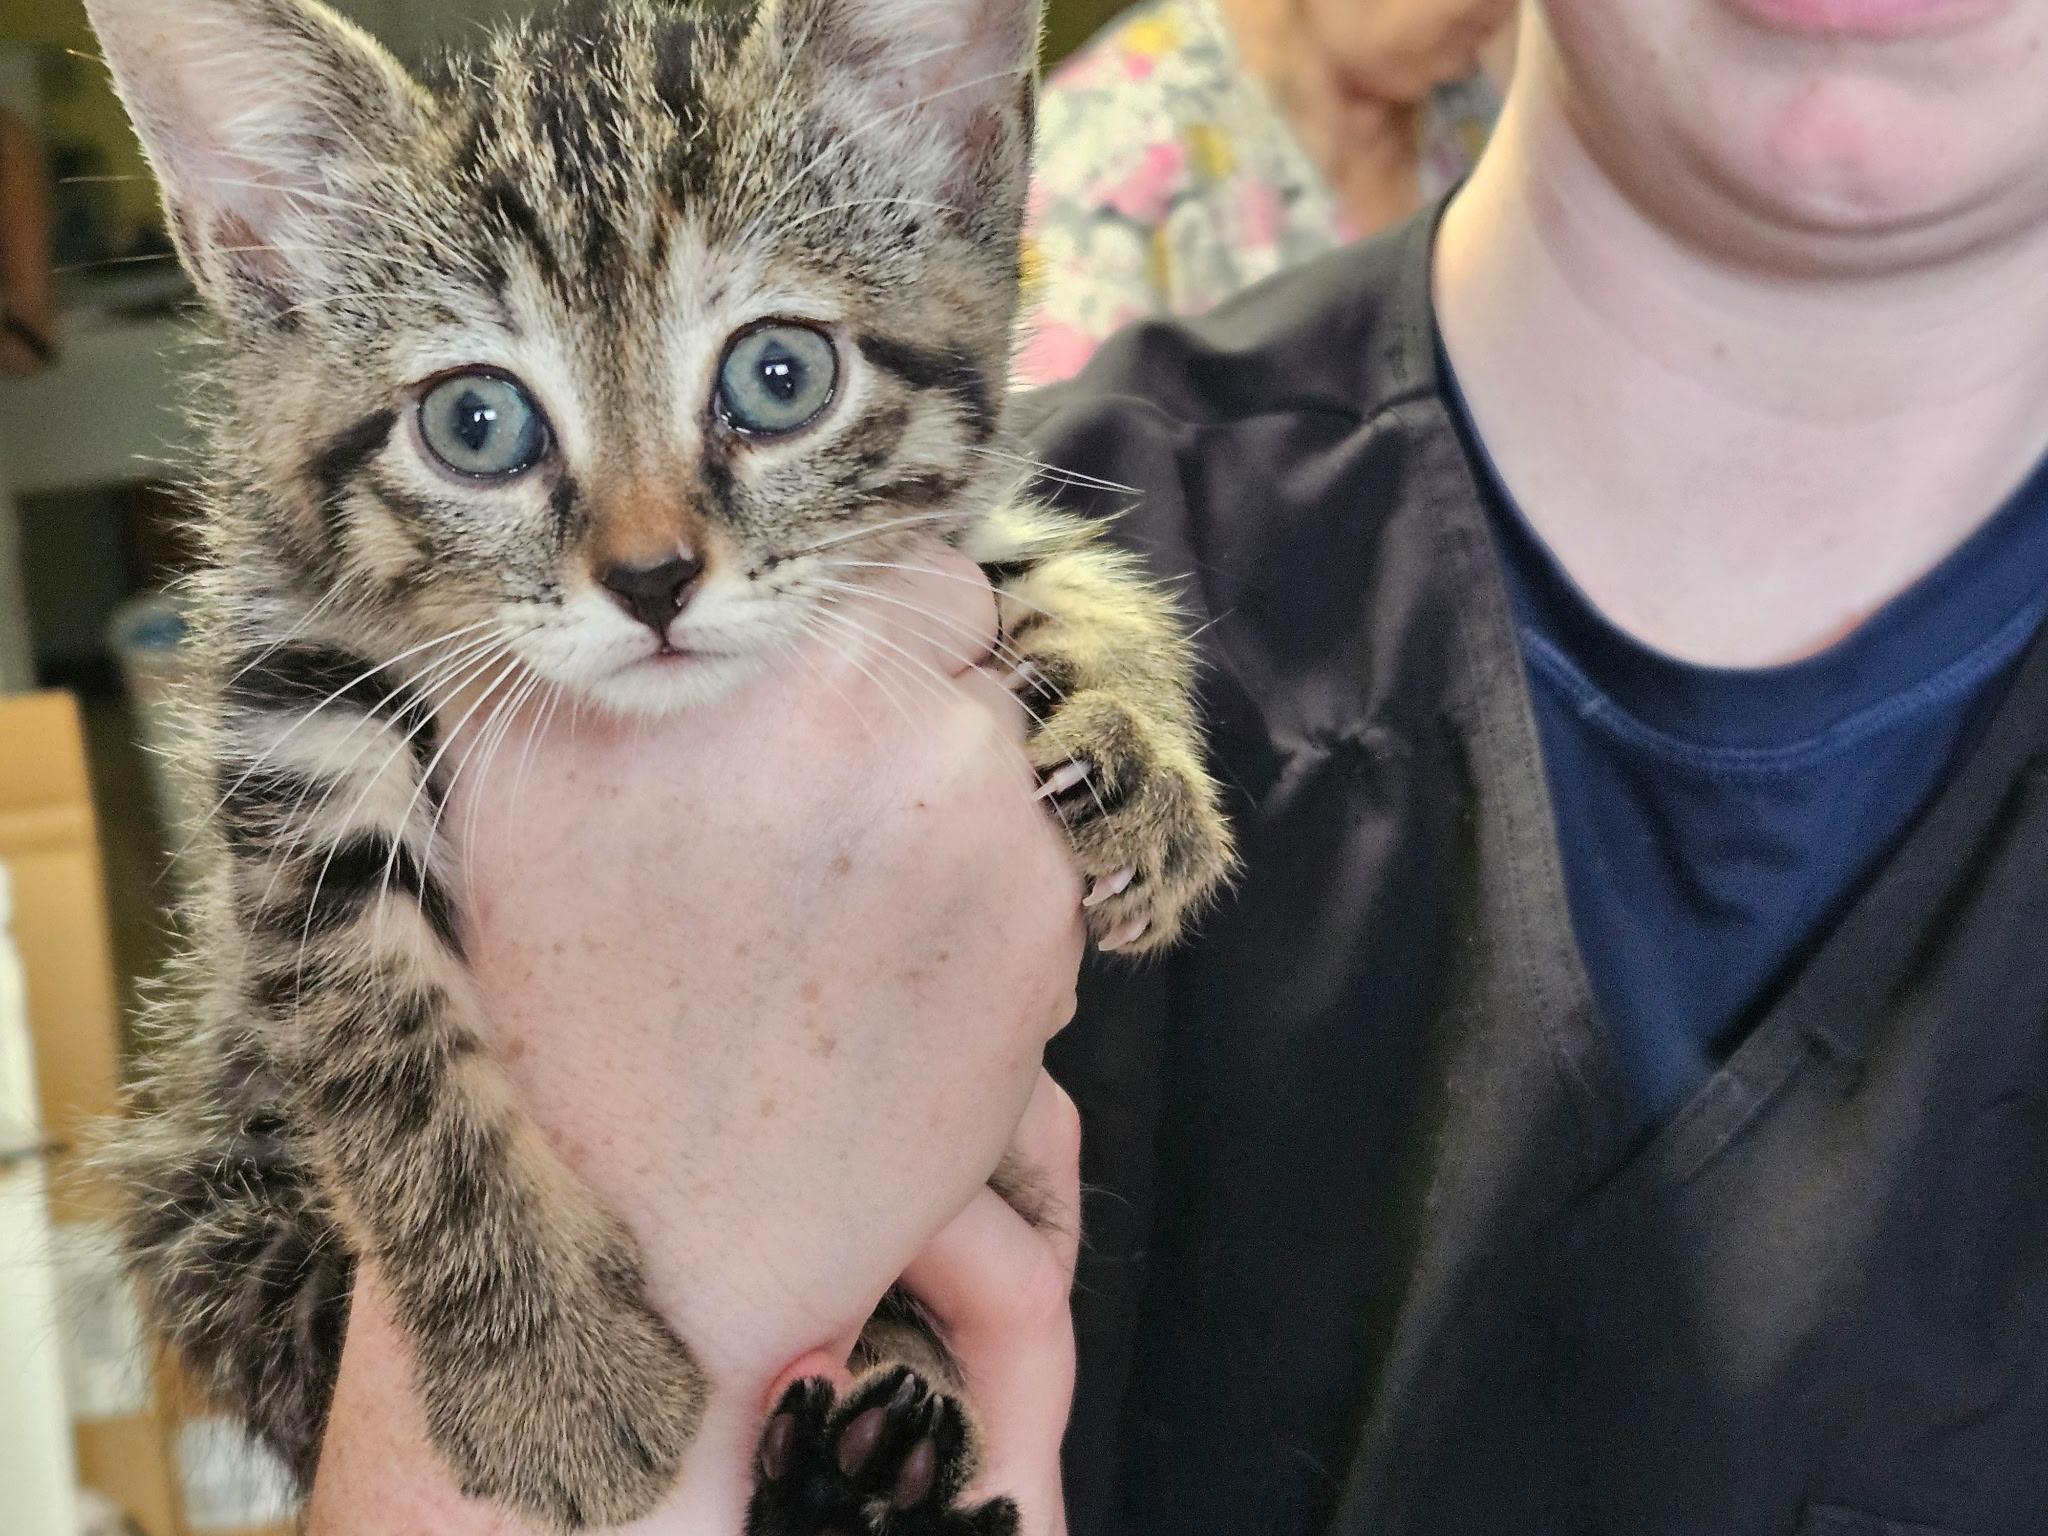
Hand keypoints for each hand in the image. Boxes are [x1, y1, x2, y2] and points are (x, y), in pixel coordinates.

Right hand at [307, 547, 1085, 1531]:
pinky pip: (1051, 853)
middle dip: (924, 684)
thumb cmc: (565, 1012)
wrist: (663, 1236)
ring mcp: (975, 814)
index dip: (864, 612)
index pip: (878, 551)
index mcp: (731, 658)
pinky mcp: (1050, 921)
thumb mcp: (514, 784)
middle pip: (962, 623)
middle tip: (848, 797)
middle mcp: (862, 712)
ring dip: (964, 788)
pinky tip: (904, 969)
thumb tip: (690, 568)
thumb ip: (609, 644)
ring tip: (859, 906)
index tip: (835, 680)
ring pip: (1014, 738)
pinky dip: (999, 889)